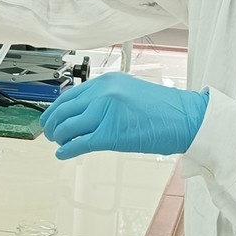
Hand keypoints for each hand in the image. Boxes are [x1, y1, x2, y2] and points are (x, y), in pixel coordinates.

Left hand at [40, 74, 207, 159]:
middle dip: (52, 124)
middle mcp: (102, 93)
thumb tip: (83, 113)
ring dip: (59, 138)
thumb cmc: (163, 109)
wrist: (185, 118)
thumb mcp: (129, 92)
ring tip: (59, 144)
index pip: (69, 95)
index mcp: (106, 81)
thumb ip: (105, 98)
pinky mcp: (110, 134)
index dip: (55, 110)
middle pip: (64, 111)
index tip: (50, 118)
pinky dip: (67, 150)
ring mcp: (105, 113)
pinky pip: (79, 143)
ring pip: (68, 127)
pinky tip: (63, 154)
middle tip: (50, 134)